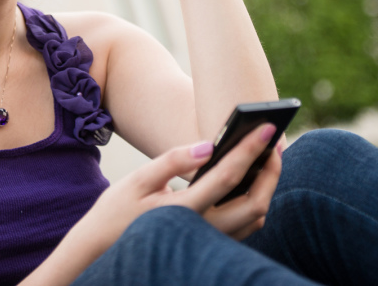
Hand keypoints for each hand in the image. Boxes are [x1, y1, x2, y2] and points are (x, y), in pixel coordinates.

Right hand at [71, 123, 282, 257]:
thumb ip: (173, 160)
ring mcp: (210, 242)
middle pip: (256, 203)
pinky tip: (250, 177)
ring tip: (265, 155)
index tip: (266, 128)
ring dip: (266, 186)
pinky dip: (255, 199)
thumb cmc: (117, 211)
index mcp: (185, 210)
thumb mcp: (138, 180)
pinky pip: (246, 224)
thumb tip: (209, 145)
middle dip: (271, 171)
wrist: (103, 250)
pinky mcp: (211, 244)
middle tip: (273, 142)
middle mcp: (204, 231)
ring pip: (255, 217)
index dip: (250, 149)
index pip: (229, 176)